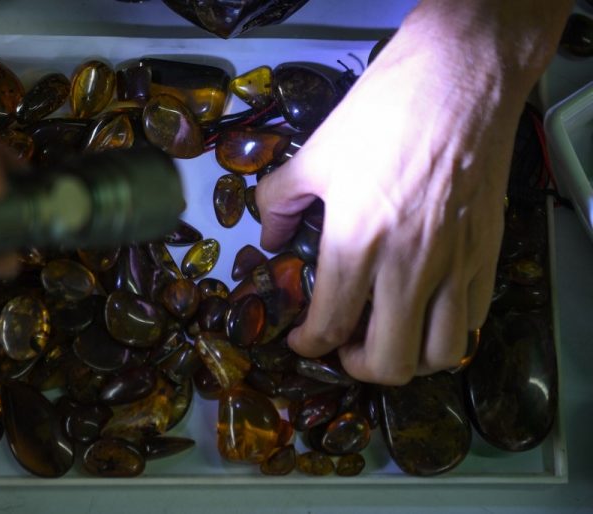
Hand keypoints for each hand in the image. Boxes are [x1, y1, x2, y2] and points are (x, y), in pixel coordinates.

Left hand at [256, 15, 533, 383]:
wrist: (459, 81)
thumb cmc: (381, 114)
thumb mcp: (315, 155)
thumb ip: (278, 202)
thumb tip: (270, 238)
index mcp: (357, 243)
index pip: (328, 326)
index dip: (307, 344)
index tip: (300, 339)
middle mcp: (408, 267)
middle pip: (388, 362)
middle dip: (355, 367)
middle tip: (342, 345)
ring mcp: (455, 266)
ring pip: (440, 355)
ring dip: (407, 359)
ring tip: (387, 335)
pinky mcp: (487, 256)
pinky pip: (472, 323)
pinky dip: (446, 333)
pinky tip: (425, 311)